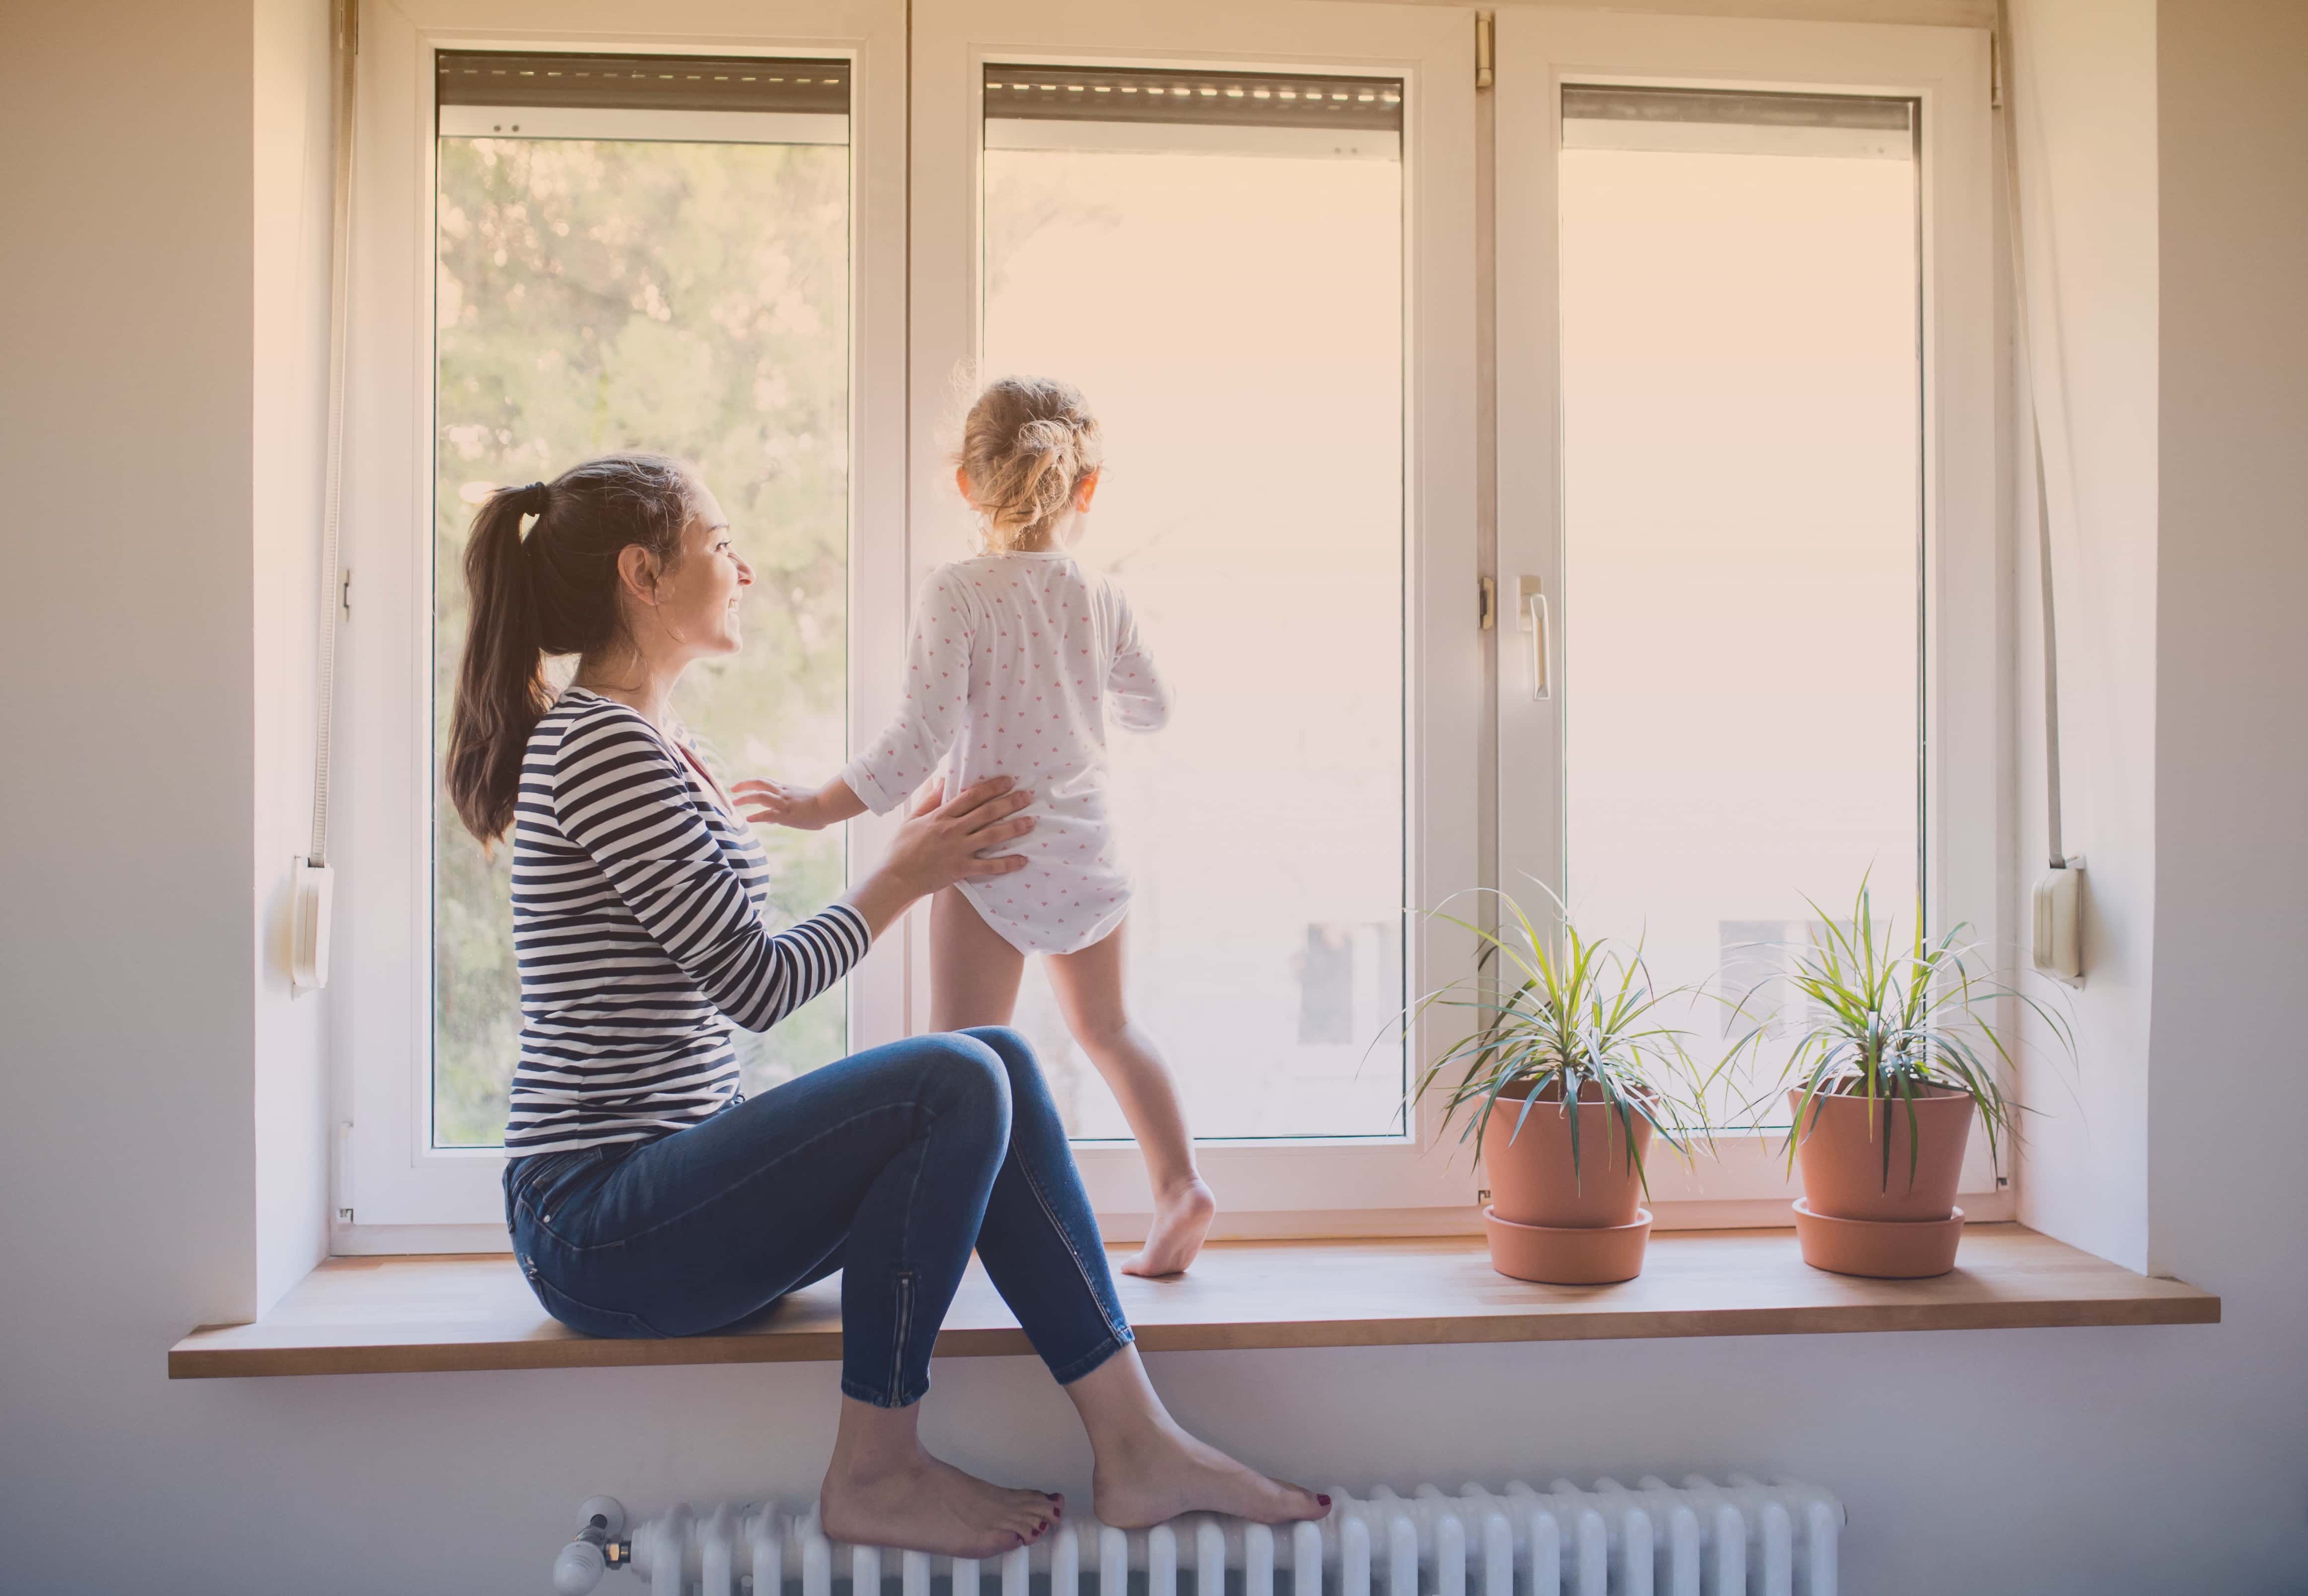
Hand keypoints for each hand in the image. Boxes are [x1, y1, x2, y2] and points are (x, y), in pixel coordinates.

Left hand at [732, 778, 825, 830]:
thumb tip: (771, 820)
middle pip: (759, 783)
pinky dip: (756, 816)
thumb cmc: (818, 805)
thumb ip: (783, 811)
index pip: (764, 782)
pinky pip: (768, 814)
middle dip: (744, 785)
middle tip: (733, 790)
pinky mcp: (786, 814)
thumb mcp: (798, 804)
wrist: (828, 805)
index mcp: (785, 788)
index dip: (751, 783)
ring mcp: (783, 803)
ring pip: (760, 796)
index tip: (741, 786)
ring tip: (735, 804)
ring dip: (746, 798)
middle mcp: (782, 793)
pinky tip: (748, 819)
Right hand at [841, 777, 1034, 940]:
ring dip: (1014, 828)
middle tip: (1028, 795)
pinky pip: (989, 866)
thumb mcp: (912, 818)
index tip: (1008, 780)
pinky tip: (1023, 860)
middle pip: (986, 813)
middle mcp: (952, 830)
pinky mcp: (961, 869)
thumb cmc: (900, 847)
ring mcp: (958, 850)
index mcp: (940, 815)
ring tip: (1031, 822)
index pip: (971, 796)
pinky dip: (1007, 864)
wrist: (894, 877)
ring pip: (992, 836)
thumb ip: (929, 799)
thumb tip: (943, 779)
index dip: (991, 787)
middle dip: (1009, 803)